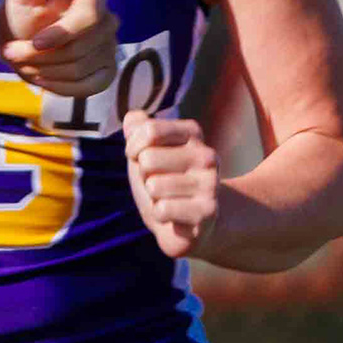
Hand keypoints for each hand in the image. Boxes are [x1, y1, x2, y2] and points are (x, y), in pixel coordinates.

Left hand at [1, 0, 117, 97]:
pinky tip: (40, 78)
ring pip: (78, 70)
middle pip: (79, 50)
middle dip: (40, 56)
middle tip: (10, 53)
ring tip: (21, 63)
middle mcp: (109, 23)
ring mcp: (110, 49)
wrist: (25, 33)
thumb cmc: (25, 8)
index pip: (88, 20)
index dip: (60, 35)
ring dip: (44, 71)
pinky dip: (59, 87)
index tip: (35, 42)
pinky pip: (87, 88)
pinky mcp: (105, 74)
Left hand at [124, 110, 219, 258]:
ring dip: (152, 198)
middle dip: (144, 176)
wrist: (189, 224)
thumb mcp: (146, 151)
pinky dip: (159, 215)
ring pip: (154, 186)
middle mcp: (206, 154)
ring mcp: (210, 182)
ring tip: (168, 199)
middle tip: (158, 184)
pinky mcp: (208, 210)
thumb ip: (138, 130)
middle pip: (148, 159)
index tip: (139, 158)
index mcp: (192, 133)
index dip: (133, 148)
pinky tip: (173, 216)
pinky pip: (162, 209)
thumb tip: (132, 118)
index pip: (149, 130)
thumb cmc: (164, 182)